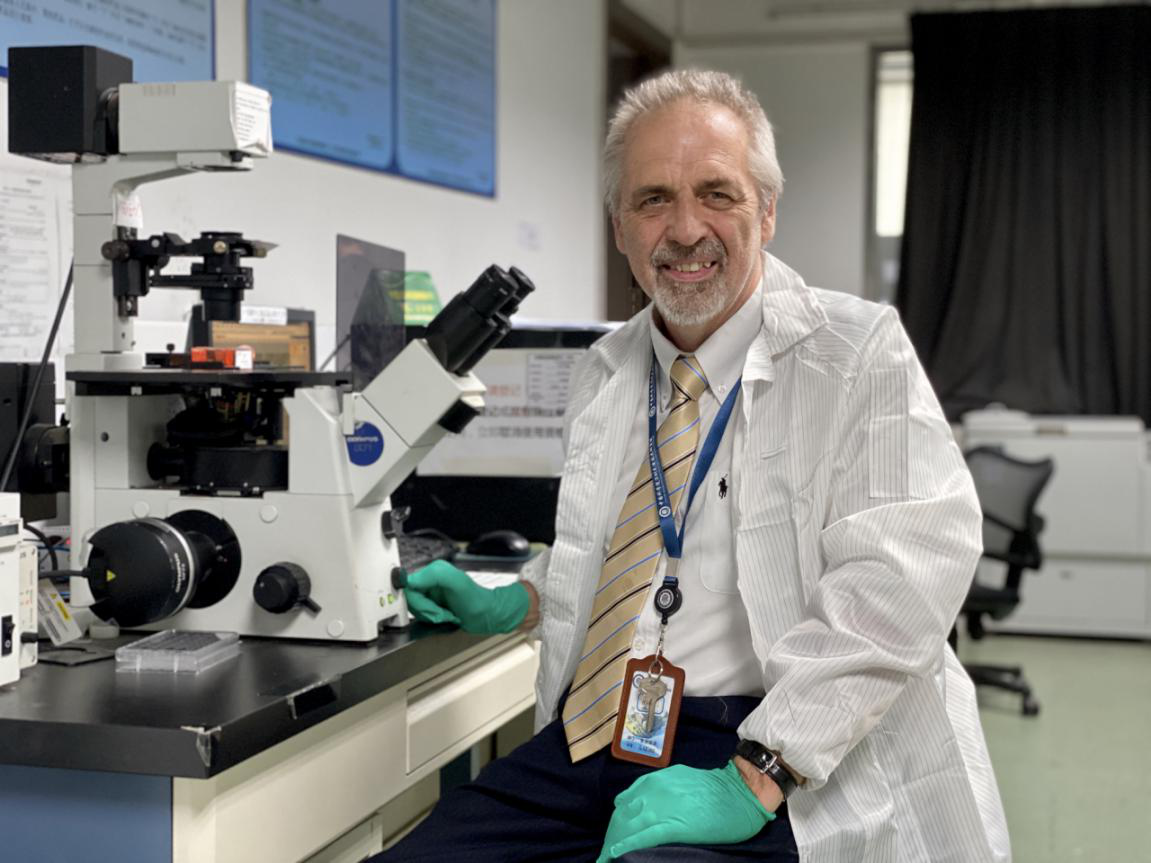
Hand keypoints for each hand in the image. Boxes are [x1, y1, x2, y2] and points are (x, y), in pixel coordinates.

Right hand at [403, 560, 529, 633]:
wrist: (488, 615)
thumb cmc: (476, 600)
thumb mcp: (457, 583)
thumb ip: (433, 576)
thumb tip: (408, 580)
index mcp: (432, 571)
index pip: (408, 588)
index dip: (419, 603)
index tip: (433, 608)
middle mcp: (429, 580)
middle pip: (411, 601)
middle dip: (428, 612)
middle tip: (444, 613)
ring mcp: (430, 593)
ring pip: (416, 610)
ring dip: (432, 617)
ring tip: (447, 615)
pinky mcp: (432, 605)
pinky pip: (422, 616)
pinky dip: (434, 620)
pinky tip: (446, 617)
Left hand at [596, 762, 774, 861]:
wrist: (741, 792)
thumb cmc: (715, 789)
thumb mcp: (680, 781)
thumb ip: (660, 790)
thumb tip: (642, 806)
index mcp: (656, 781)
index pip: (626, 802)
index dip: (617, 821)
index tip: (612, 835)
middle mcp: (655, 791)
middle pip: (624, 816)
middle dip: (613, 835)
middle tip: (607, 851)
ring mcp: (664, 808)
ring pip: (630, 827)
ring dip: (616, 843)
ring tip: (608, 857)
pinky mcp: (675, 825)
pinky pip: (645, 836)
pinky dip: (628, 845)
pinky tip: (617, 854)